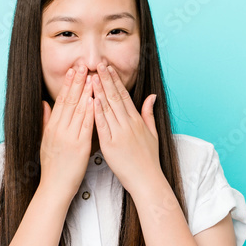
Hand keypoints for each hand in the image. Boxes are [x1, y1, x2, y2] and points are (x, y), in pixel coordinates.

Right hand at [39, 65, 94, 199]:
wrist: (55, 187)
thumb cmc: (53, 166)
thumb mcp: (45, 140)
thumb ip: (45, 120)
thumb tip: (44, 103)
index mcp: (52, 127)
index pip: (61, 100)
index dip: (68, 84)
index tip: (73, 70)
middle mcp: (59, 129)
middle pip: (69, 101)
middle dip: (77, 82)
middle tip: (83, 65)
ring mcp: (69, 137)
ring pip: (78, 110)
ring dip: (85, 92)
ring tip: (91, 76)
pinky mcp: (79, 146)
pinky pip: (85, 126)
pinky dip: (90, 111)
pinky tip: (94, 99)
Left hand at [91, 61, 160, 194]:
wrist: (147, 180)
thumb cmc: (148, 159)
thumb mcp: (153, 134)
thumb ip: (149, 114)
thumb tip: (151, 96)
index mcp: (137, 121)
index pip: (124, 95)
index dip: (115, 80)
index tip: (108, 68)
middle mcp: (129, 125)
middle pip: (116, 98)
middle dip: (106, 80)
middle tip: (98, 64)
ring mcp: (120, 134)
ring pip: (108, 109)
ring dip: (99, 91)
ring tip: (92, 76)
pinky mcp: (111, 145)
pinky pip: (103, 126)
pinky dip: (97, 113)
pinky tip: (92, 101)